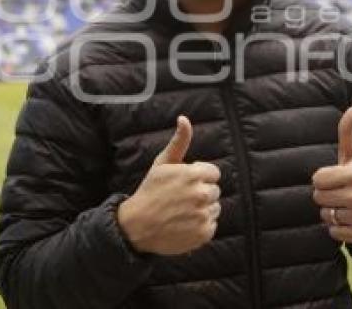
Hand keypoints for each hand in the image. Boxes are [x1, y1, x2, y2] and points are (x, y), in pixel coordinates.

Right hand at [116, 115, 220, 255]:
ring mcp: (203, 215)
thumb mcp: (163, 163)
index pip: (213, 173)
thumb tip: (184, 118)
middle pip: (214, 190)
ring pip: (215, 208)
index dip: (200, 177)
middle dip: (201, 192)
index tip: (184, 184)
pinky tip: (184, 224)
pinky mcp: (204, 233)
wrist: (136, 226)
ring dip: (202, 209)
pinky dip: (201, 225)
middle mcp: (201, 194)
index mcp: (193, 174)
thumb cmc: (150, 191)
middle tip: (181, 199)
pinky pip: (212, 224)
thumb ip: (179, 141)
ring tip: (182, 211)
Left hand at [312, 107, 351, 243]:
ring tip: (346, 205)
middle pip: (318, 198)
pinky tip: (350, 218)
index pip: (317, 179)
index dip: (322, 179)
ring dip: (332, 211)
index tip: (334, 178)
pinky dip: (338, 228)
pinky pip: (334, 232)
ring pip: (326, 215)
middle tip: (339, 192)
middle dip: (325, 195)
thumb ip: (347, 131)